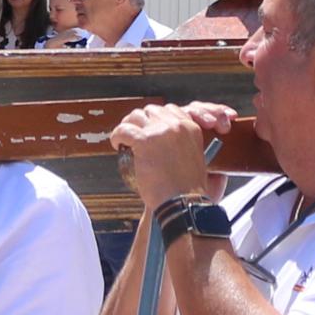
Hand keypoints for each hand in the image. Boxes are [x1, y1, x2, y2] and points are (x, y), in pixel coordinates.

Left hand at [112, 101, 229, 215]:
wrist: (183, 204)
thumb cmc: (188, 192)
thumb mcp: (197, 162)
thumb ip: (186, 148)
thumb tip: (173, 148)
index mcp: (191, 129)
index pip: (170, 110)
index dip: (156, 119)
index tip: (149, 129)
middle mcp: (177, 125)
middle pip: (151, 110)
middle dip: (140, 120)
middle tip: (133, 133)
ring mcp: (160, 132)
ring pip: (136, 116)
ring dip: (128, 126)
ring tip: (124, 139)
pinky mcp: (144, 141)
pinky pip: (124, 130)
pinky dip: (117, 136)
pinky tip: (117, 145)